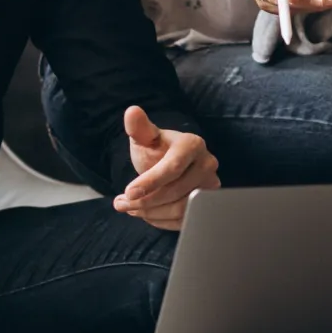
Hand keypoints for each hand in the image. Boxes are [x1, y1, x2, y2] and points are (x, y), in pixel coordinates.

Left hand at [114, 106, 220, 229]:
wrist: (171, 164)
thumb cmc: (157, 149)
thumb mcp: (146, 137)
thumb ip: (139, 127)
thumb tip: (131, 111)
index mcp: (193, 144)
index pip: (173, 167)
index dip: (150, 182)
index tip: (128, 192)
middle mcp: (207, 164)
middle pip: (176, 191)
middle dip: (145, 201)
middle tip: (121, 204)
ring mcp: (210, 186)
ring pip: (181, 209)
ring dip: (151, 213)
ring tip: (130, 209)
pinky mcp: (207, 205)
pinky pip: (185, 220)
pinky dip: (161, 221)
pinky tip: (146, 214)